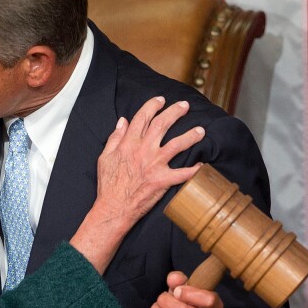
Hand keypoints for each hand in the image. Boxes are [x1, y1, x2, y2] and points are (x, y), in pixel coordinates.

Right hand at [97, 96, 204, 225]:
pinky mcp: (163, 180)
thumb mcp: (104, 157)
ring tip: (200, 130)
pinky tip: (202, 166)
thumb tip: (122, 122)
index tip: (160, 100)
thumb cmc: (108, 184)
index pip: (142, 118)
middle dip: (175, 112)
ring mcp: (155, 164)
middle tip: (185, 106)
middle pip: (162, 124)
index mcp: (129, 144)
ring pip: (177, 144)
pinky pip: (183, 174)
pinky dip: (194, 170)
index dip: (152, 106)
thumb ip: (115, 138)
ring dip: (191, 135)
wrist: (113, 207)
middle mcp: (144, 150)